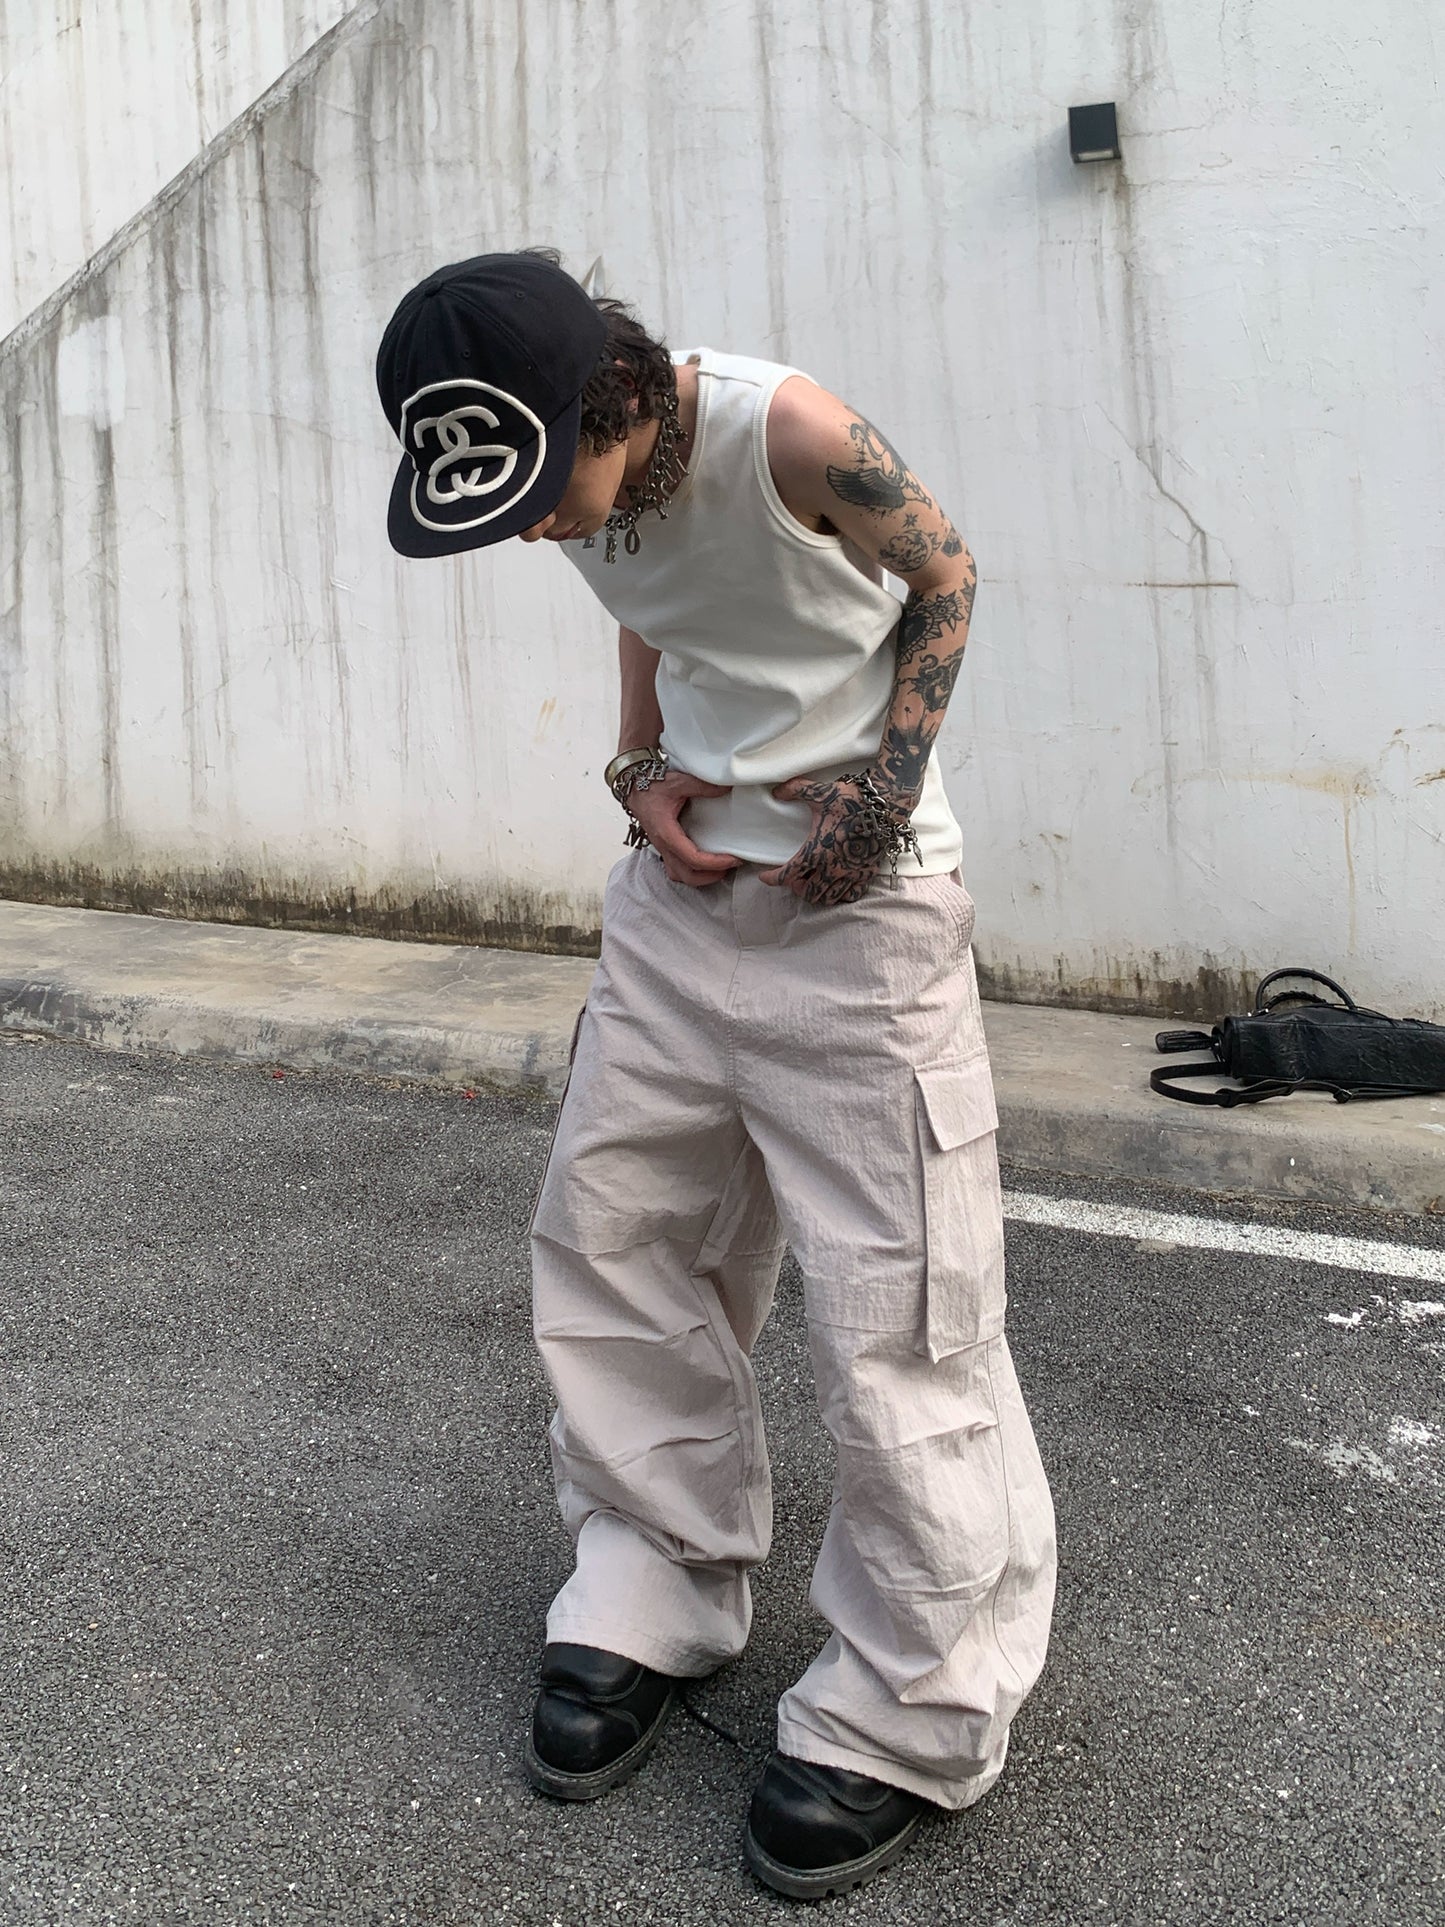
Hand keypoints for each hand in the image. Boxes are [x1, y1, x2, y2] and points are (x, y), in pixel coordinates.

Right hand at [626, 769, 741, 886]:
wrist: (633, 786)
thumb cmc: (650, 786)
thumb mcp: (679, 781)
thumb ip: (703, 786)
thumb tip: (725, 788)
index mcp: (666, 833)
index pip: (693, 858)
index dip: (715, 863)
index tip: (733, 859)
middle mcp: (663, 844)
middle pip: (687, 875)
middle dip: (710, 876)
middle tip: (730, 866)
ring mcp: (662, 848)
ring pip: (679, 875)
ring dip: (700, 877)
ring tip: (719, 868)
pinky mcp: (663, 846)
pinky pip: (675, 868)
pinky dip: (690, 872)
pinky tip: (702, 864)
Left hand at [758, 773, 911, 905]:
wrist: (886, 803)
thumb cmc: (852, 799)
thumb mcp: (819, 791)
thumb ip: (795, 790)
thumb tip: (776, 792)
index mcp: (816, 851)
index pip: (787, 875)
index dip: (771, 879)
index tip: (765, 876)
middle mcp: (833, 867)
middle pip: (807, 893)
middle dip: (796, 888)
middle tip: (794, 877)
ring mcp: (851, 872)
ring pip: (828, 898)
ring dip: (816, 893)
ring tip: (813, 881)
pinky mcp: (867, 872)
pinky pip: (851, 895)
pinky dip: (840, 895)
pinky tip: (836, 884)